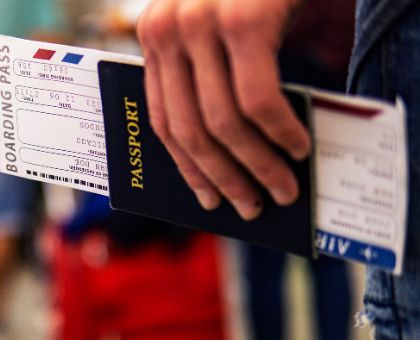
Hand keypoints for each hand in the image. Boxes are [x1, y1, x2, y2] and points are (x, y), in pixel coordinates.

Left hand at [137, 0, 309, 219]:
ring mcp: (199, 24)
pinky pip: (258, 100)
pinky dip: (280, 133)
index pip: (162, 119)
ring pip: (222, 123)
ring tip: (282, 190)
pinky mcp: (240, 20)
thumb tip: (236, 155)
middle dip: (223, 177)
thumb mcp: (230, 34)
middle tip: (251, 206)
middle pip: (189, 130)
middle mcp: (165, 30)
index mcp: (154, 36)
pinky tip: (299, 148)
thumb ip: (220, 81)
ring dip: (256, 166)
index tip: (207, 198)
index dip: (186, 166)